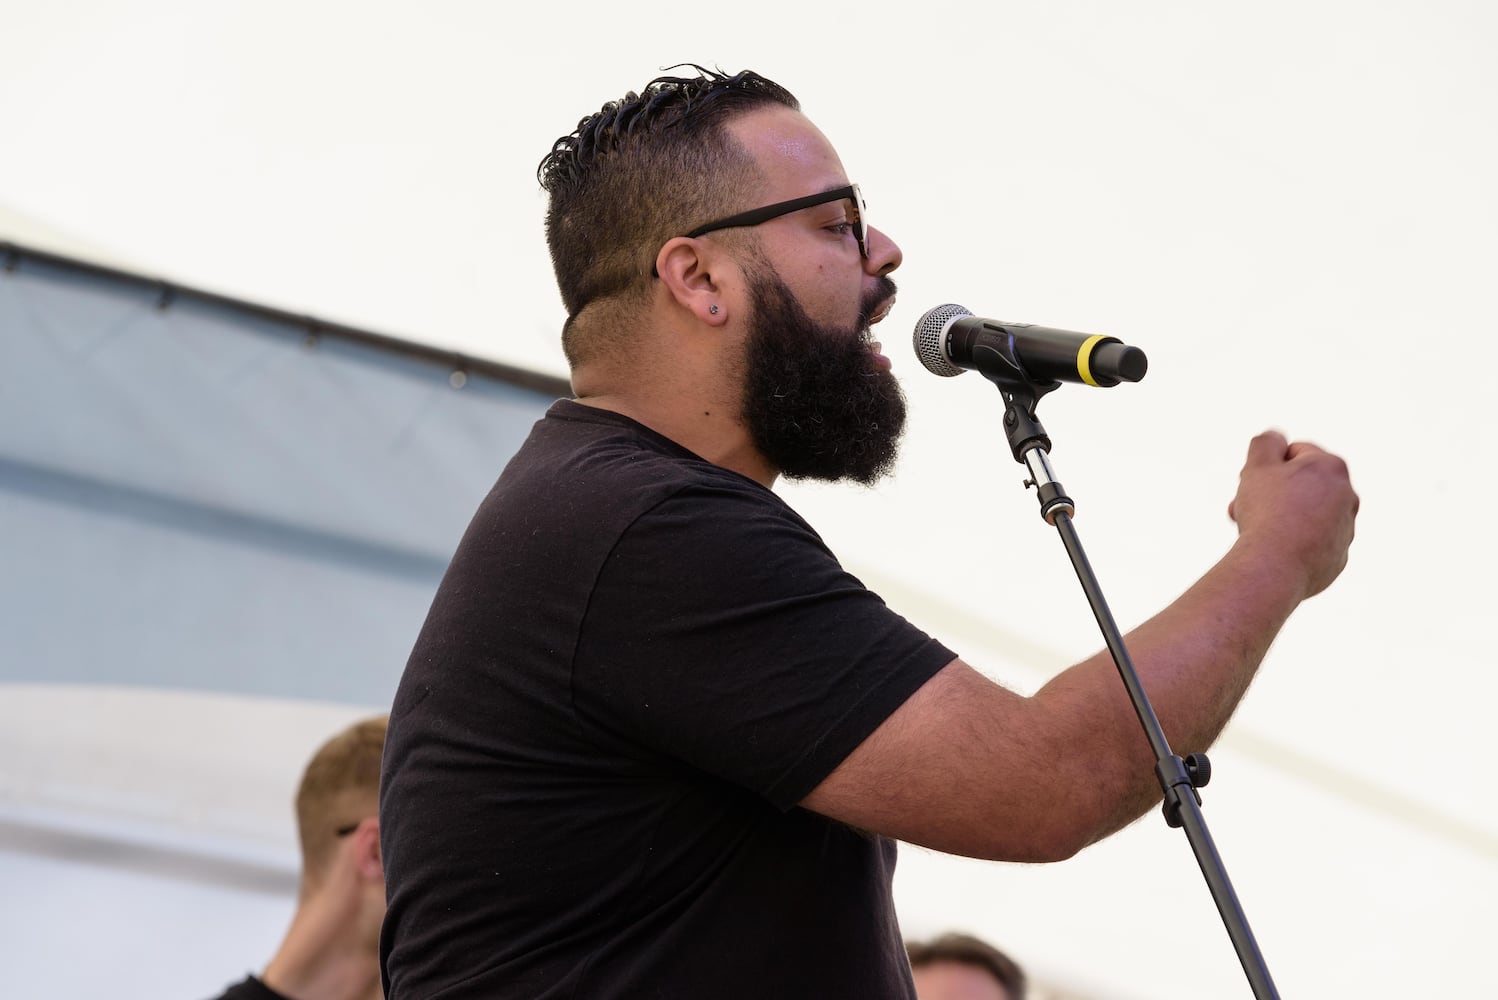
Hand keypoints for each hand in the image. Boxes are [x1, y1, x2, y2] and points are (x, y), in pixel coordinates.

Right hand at [1227, 430, 1358, 598]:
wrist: (1275, 566)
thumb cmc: (1266, 512)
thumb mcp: (1258, 466)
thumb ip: (1266, 443)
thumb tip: (1276, 438)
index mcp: (1332, 467)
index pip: (1294, 453)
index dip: (1266, 466)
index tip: (1250, 484)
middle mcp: (1347, 496)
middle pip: (1302, 485)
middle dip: (1272, 493)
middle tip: (1243, 508)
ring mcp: (1345, 529)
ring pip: (1306, 515)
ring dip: (1282, 517)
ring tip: (1254, 531)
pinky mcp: (1338, 557)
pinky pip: (1310, 542)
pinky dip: (1292, 543)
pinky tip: (1272, 550)